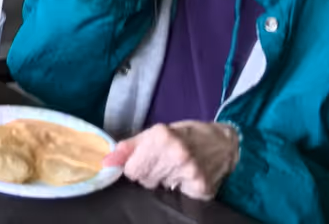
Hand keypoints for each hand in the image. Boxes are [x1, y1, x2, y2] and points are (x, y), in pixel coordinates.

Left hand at [103, 122, 238, 198]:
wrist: (222, 142)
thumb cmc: (183, 135)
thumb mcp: (153, 133)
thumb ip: (128, 147)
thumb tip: (105, 162)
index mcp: (160, 138)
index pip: (131, 170)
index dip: (134, 167)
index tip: (144, 161)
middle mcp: (176, 155)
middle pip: (145, 180)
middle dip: (149, 174)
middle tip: (163, 164)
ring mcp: (191, 173)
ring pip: (160, 190)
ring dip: (164, 182)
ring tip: (175, 169)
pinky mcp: (202, 188)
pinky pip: (177, 196)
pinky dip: (179, 189)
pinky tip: (186, 178)